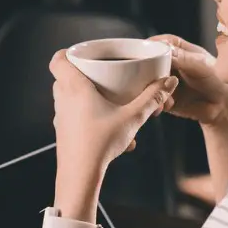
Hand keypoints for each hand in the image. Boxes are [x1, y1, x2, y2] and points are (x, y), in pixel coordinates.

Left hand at [50, 50, 177, 182]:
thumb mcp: (132, 118)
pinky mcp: (64, 132)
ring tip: (115, 106)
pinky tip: (114, 130)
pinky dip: (92, 117)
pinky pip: (77, 117)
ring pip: (72, 98)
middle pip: (66, 77)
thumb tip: (169, 82)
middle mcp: (63, 99)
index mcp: (74, 86)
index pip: (58, 59)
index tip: (85, 54)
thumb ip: (152, 98)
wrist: (81, 175)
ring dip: (91, 98)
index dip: (69, 53)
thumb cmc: (100, 143)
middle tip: (106, 77)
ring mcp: (61, 117)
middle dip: (87, 75)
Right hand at [149, 35, 227, 126]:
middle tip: (147, 76)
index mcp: (180, 51)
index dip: (152, 45)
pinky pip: (155, 99)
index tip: (142, 49)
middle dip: (147, 70)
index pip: (162, 43)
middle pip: (151, 62)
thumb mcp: (202, 65)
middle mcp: (171, 65)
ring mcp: (167, 82)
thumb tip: (165, 50)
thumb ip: (184, 59)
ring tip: (160, 94)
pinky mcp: (166, 98)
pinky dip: (156, 102)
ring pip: (151, 82)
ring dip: (151, 88)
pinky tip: (164, 105)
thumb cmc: (219, 80)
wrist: (224, 106)